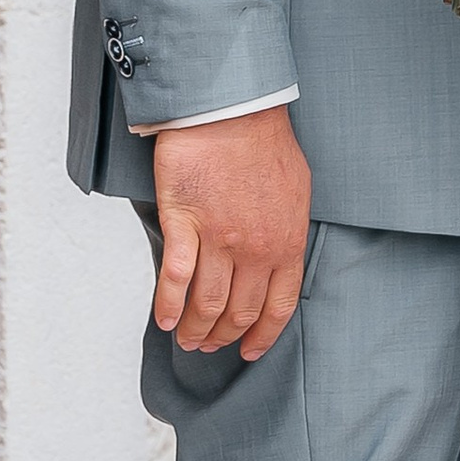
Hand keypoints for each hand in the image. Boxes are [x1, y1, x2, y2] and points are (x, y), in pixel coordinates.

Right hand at [151, 106, 312, 360]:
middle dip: (224, 337)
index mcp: (286, 242)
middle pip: (239, 312)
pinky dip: (167, 305)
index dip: (262, 335)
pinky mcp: (185, 224)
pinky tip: (163, 319)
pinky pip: (175, 278)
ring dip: (194, 329)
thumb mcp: (295, 192)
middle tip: (209, 345)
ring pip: (206, 304)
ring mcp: (219, 239)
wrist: (231, 109)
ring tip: (185, 338)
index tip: (250, 351)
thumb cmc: (263, 142)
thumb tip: (282, 255)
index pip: (278, 306)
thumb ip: (287, 230)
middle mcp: (256, 249)